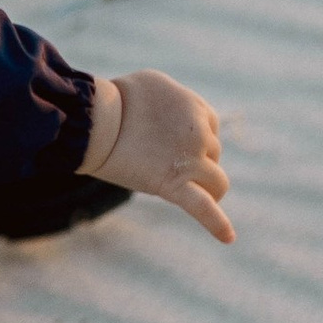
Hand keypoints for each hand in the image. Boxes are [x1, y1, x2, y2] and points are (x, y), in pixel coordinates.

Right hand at [82, 68, 231, 243]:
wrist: (95, 120)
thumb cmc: (117, 99)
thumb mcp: (153, 84)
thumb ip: (173, 100)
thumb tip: (174, 114)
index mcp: (196, 108)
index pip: (210, 128)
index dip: (193, 138)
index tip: (172, 142)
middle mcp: (200, 132)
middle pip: (212, 154)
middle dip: (193, 160)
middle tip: (160, 160)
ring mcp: (190, 160)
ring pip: (216, 181)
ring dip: (204, 186)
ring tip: (186, 192)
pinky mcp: (175, 184)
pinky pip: (203, 208)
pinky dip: (217, 224)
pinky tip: (228, 238)